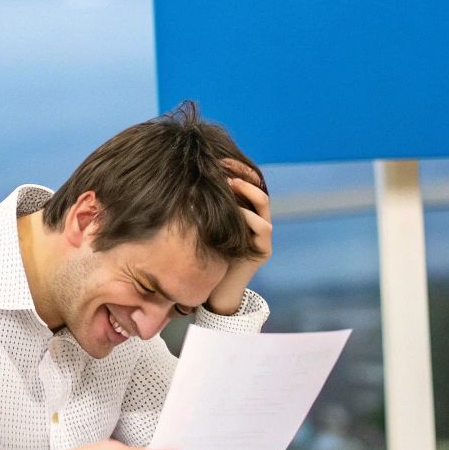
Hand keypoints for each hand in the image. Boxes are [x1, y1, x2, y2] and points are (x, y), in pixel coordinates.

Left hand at [208, 163, 271, 314]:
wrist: (215, 291)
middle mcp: (257, 221)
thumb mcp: (204, 225)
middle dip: (243, 177)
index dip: (237, 170)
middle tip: (225, 169)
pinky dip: (248, 217)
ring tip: (229, 185)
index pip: (247, 184)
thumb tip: (185, 181)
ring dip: (247, 193)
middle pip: (258, 190)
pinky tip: (233, 212)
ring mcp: (262, 236)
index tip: (220, 158)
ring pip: (263, 206)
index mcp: (245, 213)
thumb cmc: (205, 255)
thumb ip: (205, 207)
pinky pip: (261, 228)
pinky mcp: (263, 251)